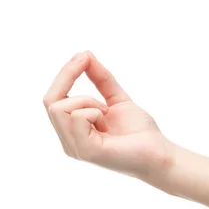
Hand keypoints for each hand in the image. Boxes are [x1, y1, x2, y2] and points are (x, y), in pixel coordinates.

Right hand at [43, 51, 172, 178]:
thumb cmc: (140, 132)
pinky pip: (76, 116)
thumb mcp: (117, 98)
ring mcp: (75, 148)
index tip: (83, 56)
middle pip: (49, 101)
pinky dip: (93, 111)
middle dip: (67, 76)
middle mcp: (69, 141)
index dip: (65, 74)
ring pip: (59, 107)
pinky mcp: (86, 151)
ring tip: (105, 113)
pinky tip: (106, 123)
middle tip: (86, 63)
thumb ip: (100, 79)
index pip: (53, 99)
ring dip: (86, 100)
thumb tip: (85, 55)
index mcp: (73, 131)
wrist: (160, 154)